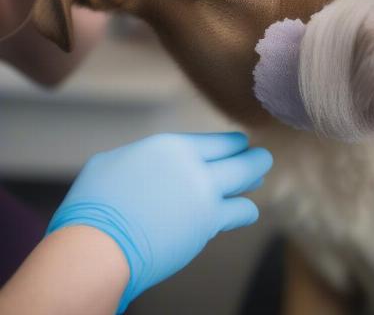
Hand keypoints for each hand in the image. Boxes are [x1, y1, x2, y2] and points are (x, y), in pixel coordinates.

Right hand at [47, 132, 272, 312]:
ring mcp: (205, 195)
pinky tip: (247, 210)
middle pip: (237, 158)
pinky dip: (244, 210)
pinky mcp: (208, 224)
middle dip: (254, 158)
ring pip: (243, 182)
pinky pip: (238, 213)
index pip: (215, 142)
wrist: (96, 249)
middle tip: (263, 157)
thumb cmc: (93, 207)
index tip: (241, 143)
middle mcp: (194, 166)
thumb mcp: (112, 162)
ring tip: (259, 179)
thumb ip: (142, 159)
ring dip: (253, 180)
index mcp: (171, 147)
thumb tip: (151, 165)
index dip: (232, 143)